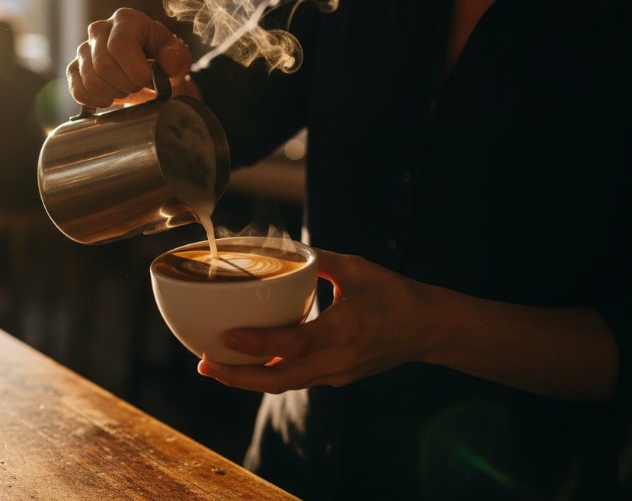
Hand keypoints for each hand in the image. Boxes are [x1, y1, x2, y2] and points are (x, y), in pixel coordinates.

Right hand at [67, 8, 192, 108]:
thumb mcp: (177, 56)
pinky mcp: (75, 69)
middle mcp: (100, 30)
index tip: (149, 80)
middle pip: (103, 65)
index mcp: (126, 20)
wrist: (147, 71)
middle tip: (139, 87)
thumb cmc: (162, 60)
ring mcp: (84, 49)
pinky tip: (109, 99)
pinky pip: (78, 90)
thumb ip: (177, 56)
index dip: (135, 70)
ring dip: (112, 94)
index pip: (119, 45)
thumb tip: (167, 60)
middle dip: (126, 85)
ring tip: (126, 90)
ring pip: (90, 80)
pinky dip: (95, 101)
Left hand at [197, 249, 437, 393]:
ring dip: (247, 380)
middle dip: (237, 377)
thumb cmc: (394, 294)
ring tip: (214, 367)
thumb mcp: (357, 268)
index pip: (293, 343)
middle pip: (279, 379)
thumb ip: (318, 259)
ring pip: (284, 384)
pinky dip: (268, 375)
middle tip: (204, 364)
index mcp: (344, 329)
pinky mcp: (336, 379)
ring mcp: (337, 374)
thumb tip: (282, 247)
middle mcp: (338, 359)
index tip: (226, 337)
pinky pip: (296, 380)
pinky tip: (246, 364)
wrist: (428, 329)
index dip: (258, 344)